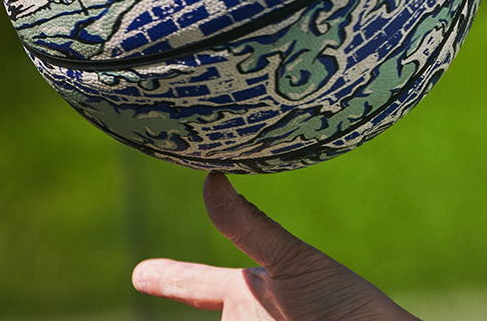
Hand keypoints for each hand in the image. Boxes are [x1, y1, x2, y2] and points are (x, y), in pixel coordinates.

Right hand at [132, 172, 419, 320]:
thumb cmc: (346, 303)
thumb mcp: (294, 263)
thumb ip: (248, 227)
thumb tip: (210, 180)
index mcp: (246, 292)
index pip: (196, 283)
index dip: (170, 277)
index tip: (140, 273)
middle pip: (213, 315)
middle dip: (209, 307)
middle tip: (212, 297)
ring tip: (263, 317)